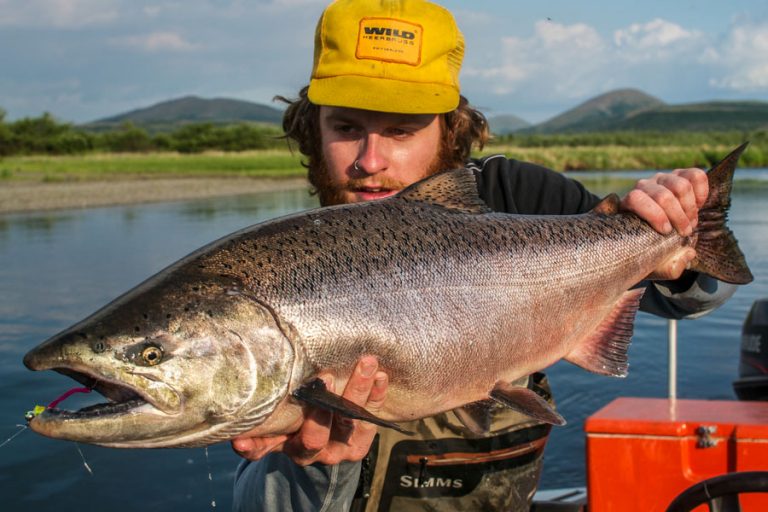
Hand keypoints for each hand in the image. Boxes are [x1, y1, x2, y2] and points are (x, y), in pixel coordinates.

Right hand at [231, 355, 387, 465]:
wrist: (326, 443)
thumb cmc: (294, 425)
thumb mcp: (276, 430)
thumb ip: (259, 433)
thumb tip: (234, 436)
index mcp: (291, 448)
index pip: (283, 442)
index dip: (280, 432)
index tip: (282, 410)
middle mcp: (317, 452)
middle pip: (320, 434)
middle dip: (324, 405)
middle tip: (326, 377)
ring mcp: (343, 447)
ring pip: (351, 421)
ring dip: (358, 391)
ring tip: (366, 364)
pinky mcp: (363, 441)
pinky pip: (373, 417)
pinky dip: (377, 395)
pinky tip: (381, 376)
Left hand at [620, 167, 707, 279]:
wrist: (659, 233)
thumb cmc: (650, 248)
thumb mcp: (654, 263)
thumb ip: (667, 266)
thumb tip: (687, 254)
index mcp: (628, 205)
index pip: (635, 199)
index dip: (653, 214)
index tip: (666, 231)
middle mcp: (643, 187)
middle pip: (662, 195)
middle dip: (678, 216)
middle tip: (685, 233)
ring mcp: (662, 179)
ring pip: (680, 185)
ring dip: (690, 207)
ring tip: (691, 223)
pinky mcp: (680, 174)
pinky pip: (695, 176)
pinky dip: (701, 192)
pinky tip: (698, 206)